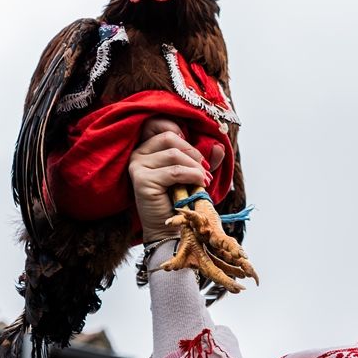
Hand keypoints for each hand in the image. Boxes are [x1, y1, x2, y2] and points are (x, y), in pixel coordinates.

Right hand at [129, 118, 224, 242]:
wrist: (169, 229)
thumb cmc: (180, 201)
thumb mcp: (193, 175)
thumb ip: (204, 160)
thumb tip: (220, 147)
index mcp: (147, 148)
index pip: (164, 127)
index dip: (186, 140)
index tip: (200, 160)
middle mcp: (138, 154)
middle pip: (170, 138)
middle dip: (194, 153)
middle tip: (205, 172)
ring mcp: (137, 166)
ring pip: (174, 154)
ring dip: (195, 167)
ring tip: (203, 181)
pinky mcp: (141, 180)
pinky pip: (174, 171)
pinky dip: (192, 176)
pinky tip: (200, 184)